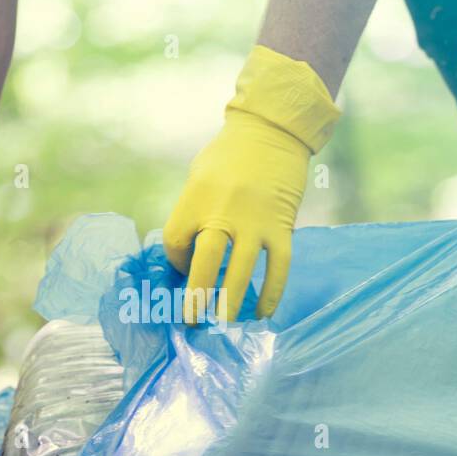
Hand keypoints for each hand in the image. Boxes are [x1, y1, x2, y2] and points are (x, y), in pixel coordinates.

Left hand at [163, 45, 339, 322]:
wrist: (272, 131)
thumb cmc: (229, 156)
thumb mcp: (198, 178)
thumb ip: (192, 213)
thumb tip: (186, 257)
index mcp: (195, 198)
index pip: (175, 242)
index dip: (176, 261)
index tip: (185, 267)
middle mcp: (223, 211)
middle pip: (204, 262)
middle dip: (196, 296)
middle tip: (192, 321)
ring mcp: (255, 221)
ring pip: (241, 271)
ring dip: (231, 302)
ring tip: (225, 324)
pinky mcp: (281, 225)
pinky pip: (278, 266)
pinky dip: (272, 292)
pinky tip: (264, 312)